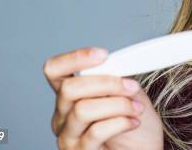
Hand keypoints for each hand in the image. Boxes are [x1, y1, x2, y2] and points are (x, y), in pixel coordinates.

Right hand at [42, 47, 163, 148]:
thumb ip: (115, 77)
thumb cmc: (135, 124)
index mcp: (70, 95)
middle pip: (69, 89)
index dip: (74, 58)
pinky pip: (96, 132)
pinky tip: (133, 122)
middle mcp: (62, 115)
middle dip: (106, 83)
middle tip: (131, 87)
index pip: (55, 70)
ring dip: (118, 105)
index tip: (103, 54)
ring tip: (137, 108)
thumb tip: (113, 64)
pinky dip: (121, 122)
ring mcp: (68, 136)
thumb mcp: (128, 93)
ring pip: (83, 110)